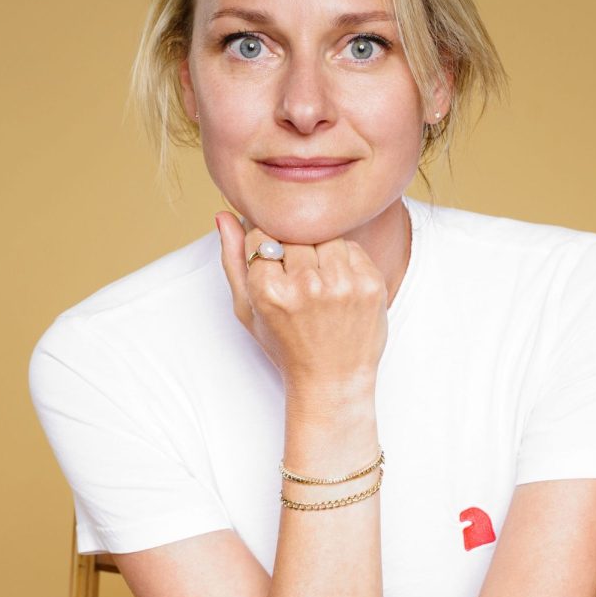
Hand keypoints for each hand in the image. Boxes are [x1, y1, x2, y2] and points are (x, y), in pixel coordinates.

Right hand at [216, 211, 388, 394]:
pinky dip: (346, 261)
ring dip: (321, 252)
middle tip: (298, 280)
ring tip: (319, 283)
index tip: (274, 267)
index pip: (263, 235)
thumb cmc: (285, 346)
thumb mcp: (248, 309)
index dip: (267, 248)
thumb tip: (224, 215)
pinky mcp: (371, 285)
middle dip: (294, 250)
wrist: (332, 381)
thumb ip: (233, 260)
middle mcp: (307, 286)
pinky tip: (339, 288)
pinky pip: (353, 248)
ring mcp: (343, 285)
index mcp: (269, 291)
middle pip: (296, 233)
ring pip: (326, 236)